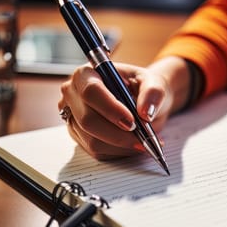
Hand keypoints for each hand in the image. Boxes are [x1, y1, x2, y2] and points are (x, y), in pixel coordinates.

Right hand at [58, 61, 174, 159]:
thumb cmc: (142, 86)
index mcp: (86, 74)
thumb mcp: (153, 82)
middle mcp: (73, 95)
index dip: (110, 109)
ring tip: (145, 142)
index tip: (132, 122)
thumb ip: (153, 93)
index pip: (91, 92)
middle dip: (118, 134)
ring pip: (93, 141)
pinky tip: (135, 144)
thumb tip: (145, 113)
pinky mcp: (79, 137)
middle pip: (88, 120)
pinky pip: (98, 152)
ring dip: (122, 146)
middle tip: (143, 137)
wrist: (142, 100)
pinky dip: (120, 151)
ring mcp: (74, 118)